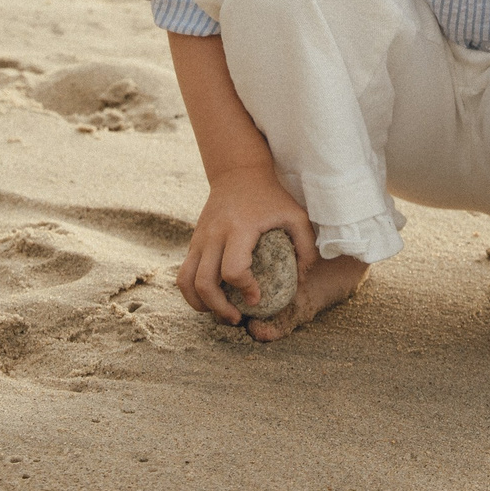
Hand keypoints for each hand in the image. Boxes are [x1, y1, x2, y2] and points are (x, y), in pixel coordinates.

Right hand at [177, 161, 314, 324]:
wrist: (237, 172)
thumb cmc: (271, 197)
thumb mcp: (295, 215)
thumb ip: (306, 246)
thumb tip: (301, 280)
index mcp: (239, 229)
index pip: (233, 269)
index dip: (245, 289)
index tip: (257, 297)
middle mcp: (214, 236)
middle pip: (204, 283)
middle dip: (219, 308)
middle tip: (237, 318)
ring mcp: (199, 239)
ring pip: (185, 282)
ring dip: (200, 304)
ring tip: (220, 312)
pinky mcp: (193, 242)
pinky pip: (183, 274)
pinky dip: (192, 293)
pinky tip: (211, 299)